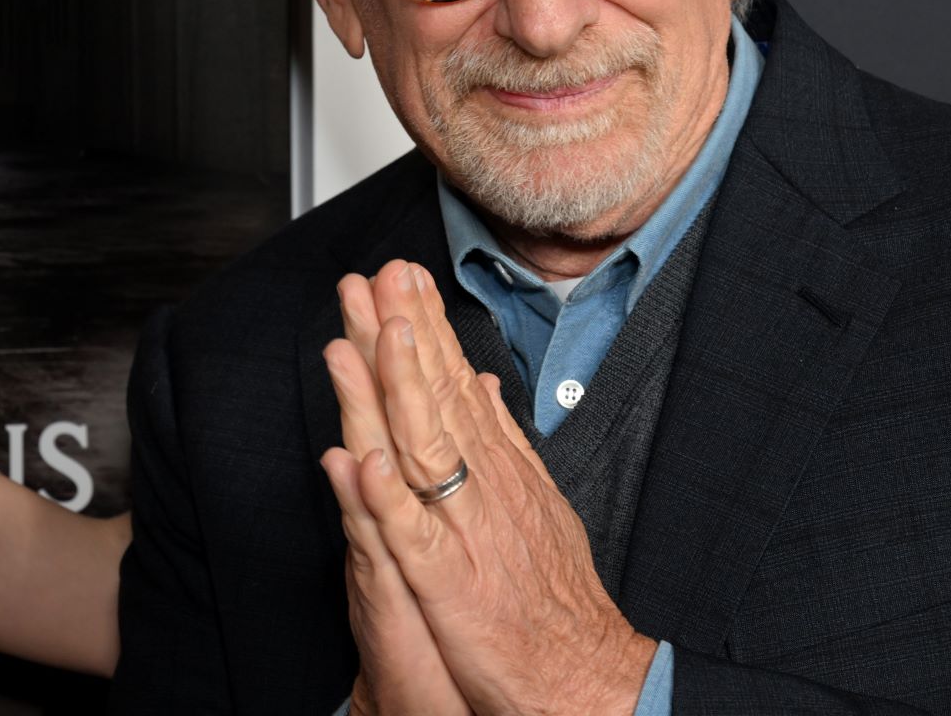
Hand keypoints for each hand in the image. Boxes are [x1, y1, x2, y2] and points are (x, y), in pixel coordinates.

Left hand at [333, 262, 654, 715]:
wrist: (588, 675)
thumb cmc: (556, 598)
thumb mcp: (538, 503)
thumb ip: (503, 443)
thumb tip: (483, 385)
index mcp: (501, 469)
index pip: (457, 383)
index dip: (426, 327)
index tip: (402, 278)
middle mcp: (487, 487)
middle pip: (436, 398)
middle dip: (401, 333)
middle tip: (374, 275)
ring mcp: (467, 532)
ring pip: (422, 447)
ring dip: (393, 387)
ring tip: (365, 333)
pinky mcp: (450, 585)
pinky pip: (412, 535)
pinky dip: (388, 496)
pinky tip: (363, 457)